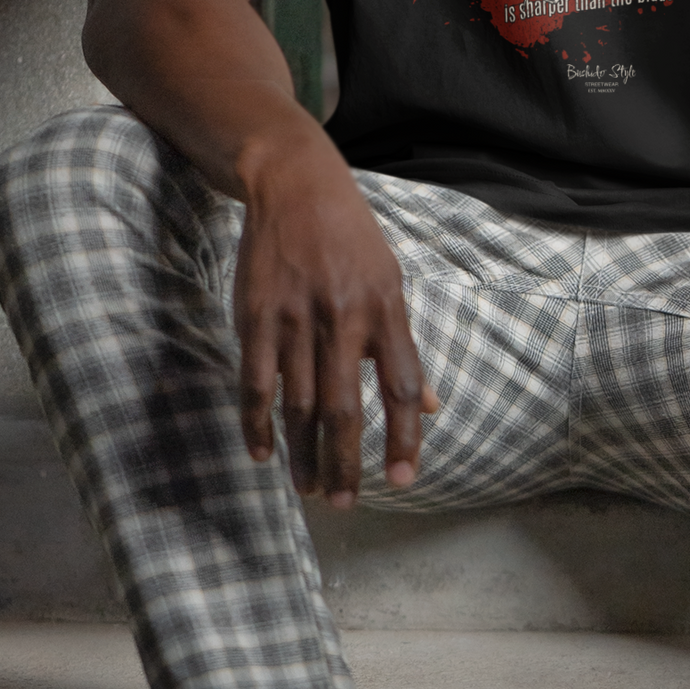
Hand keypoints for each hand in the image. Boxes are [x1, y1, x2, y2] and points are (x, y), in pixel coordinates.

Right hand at [233, 128, 438, 507]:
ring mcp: (295, 318)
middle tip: (346, 504)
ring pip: (298, 404)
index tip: (402, 480)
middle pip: (344, 406)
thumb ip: (405, 347)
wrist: (294, 184)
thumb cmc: (351, 238)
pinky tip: (263, 454)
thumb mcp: (391, 282)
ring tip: (310, 489)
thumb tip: (434, 405)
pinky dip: (257, 423)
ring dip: (303, 454)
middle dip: (346, 462)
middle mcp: (342, 317)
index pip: (403, 386)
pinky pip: (256, 382)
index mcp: (385, 309)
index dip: (405, 437)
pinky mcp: (255, 316)